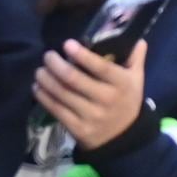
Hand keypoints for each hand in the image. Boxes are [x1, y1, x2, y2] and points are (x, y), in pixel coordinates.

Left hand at [33, 37, 151, 154]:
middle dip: (56, 65)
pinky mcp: (78, 129)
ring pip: (62, 94)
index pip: (100, 67)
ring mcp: (91, 116)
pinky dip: (44, 97)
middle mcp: (106, 100)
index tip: (67, 44)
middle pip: (74, 80)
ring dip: (46, 80)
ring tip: (40, 71)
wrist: (123, 138)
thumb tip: (138, 38)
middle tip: (47, 56)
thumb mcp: (136, 80)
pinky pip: (57, 110)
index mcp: (121, 84)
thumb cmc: (126, 101)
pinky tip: (38, 88)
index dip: (82, 55)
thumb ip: (135, 58)